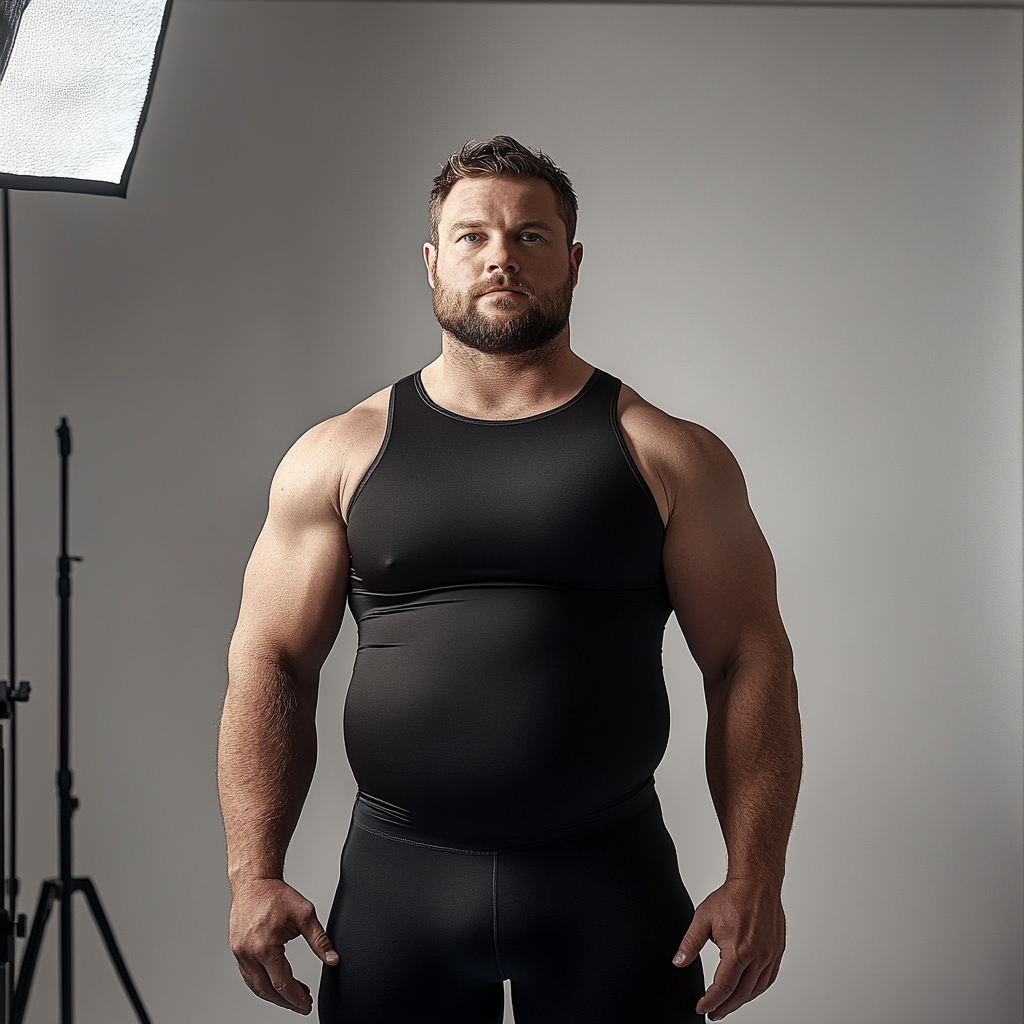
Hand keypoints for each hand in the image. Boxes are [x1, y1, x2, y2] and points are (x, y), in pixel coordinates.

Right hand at [229, 877, 338, 1014]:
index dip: (296, 997)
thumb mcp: (305, 914)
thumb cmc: (276, 895)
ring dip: (274, 995)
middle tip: (302, 1005)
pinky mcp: (236, 950)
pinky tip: (275, 983)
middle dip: (286, 1001)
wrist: (254, 882)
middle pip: (267, 990)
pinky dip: (262, 984)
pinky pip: (248, 975)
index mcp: (265, 946)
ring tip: (292, 996)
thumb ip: (320, 940)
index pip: (282, 982)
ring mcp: (239, 953)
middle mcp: (248, 953)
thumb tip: (333, 959)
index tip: (307, 1004)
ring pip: (255, 986)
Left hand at [672, 878, 785, 1020]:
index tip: (702, 1008)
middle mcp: (757, 957)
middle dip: (725, 1007)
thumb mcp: (703, 918)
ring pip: (756, 989)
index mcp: (738, 951)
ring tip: (727, 1005)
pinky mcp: (777, 951)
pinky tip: (747, 990)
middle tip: (713, 1013)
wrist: (757, 882)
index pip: (723, 988)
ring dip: (741, 1001)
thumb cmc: (732, 897)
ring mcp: (770, 955)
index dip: (711, 1001)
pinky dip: (757, 989)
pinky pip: (769, 979)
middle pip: (741, 994)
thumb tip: (678, 961)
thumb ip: (690, 943)